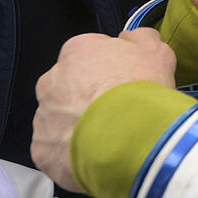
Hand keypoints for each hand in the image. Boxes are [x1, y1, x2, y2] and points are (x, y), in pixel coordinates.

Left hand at [31, 28, 175, 192]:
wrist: (128, 140)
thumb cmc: (141, 91)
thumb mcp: (157, 52)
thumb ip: (141, 38)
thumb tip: (129, 38)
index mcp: (76, 51)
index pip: (90, 56)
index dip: (110, 72)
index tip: (124, 86)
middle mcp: (51, 80)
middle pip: (70, 87)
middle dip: (88, 99)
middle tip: (115, 115)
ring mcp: (43, 116)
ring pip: (60, 119)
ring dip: (78, 127)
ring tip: (106, 140)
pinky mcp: (40, 149)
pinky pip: (55, 150)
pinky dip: (71, 155)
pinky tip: (93, 159)